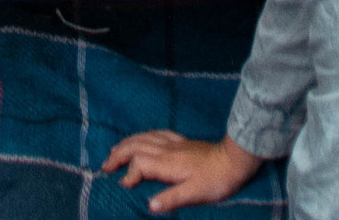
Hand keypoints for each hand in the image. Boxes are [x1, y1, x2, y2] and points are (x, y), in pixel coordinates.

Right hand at [100, 131, 261, 212]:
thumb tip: (149, 205)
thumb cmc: (215, 180)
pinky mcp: (182, 141)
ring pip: (144, 137)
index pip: (139, 163)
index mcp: (167, 163)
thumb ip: (171, 199)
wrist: (233, 160)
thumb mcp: (194, 194)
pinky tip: (143, 138)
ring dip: (127, 143)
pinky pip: (156, 133)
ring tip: (115, 151)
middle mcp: (167, 149)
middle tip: (105, 165)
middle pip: (136, 145)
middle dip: (118, 154)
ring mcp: (174, 143)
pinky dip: (143, 135)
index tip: (123, 186)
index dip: (128, 173)